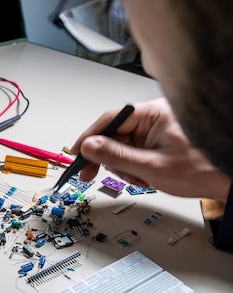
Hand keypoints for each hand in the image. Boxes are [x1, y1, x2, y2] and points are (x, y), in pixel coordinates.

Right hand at [71, 98, 230, 199]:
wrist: (230, 179)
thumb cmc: (204, 169)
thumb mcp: (153, 167)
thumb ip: (117, 156)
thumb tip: (90, 146)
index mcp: (154, 113)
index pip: (111, 119)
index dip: (89, 136)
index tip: (76, 152)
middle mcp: (155, 117)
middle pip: (115, 134)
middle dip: (109, 157)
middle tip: (91, 173)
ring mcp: (158, 129)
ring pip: (124, 145)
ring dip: (124, 165)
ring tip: (138, 178)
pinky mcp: (161, 139)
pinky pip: (136, 150)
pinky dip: (135, 166)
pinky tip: (144, 176)